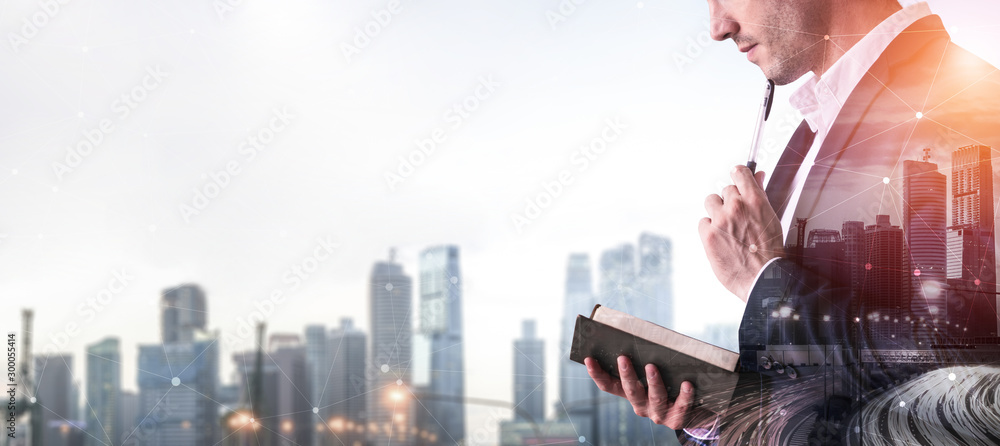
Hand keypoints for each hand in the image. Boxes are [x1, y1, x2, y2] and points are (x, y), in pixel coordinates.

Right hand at [585, 356, 692, 428]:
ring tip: (652, 367)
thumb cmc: (670, 383)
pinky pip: (681, 406)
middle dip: (626, 374)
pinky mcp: (677, 419)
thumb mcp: (655, 373)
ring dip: (653, 382)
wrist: (694, 411)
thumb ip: (646, 359)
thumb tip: (641, 333)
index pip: (609, 386)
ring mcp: (658, 414)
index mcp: (631, 393)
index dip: (597, 374)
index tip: (589, 359)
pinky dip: (684, 395)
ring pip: (654, 398)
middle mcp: (641, 405)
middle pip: (631, 391)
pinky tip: (687, 384)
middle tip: (623, 358)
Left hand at [699, 165, 783, 300]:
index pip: (740, 172)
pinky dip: (709, 228)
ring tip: (727, 227)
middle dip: (730, 201)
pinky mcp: (708, 235)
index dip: (738, 175)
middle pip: (725, 190)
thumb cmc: (770, 251)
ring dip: (716, 211)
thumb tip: (758, 176)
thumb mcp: (771, 217)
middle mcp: (736, 207)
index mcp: (755, 200)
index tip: (737, 178)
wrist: (763, 278)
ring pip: (711, 202)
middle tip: (737, 218)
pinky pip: (703, 222)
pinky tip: (720, 239)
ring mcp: (721, 220)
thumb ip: (761, 194)